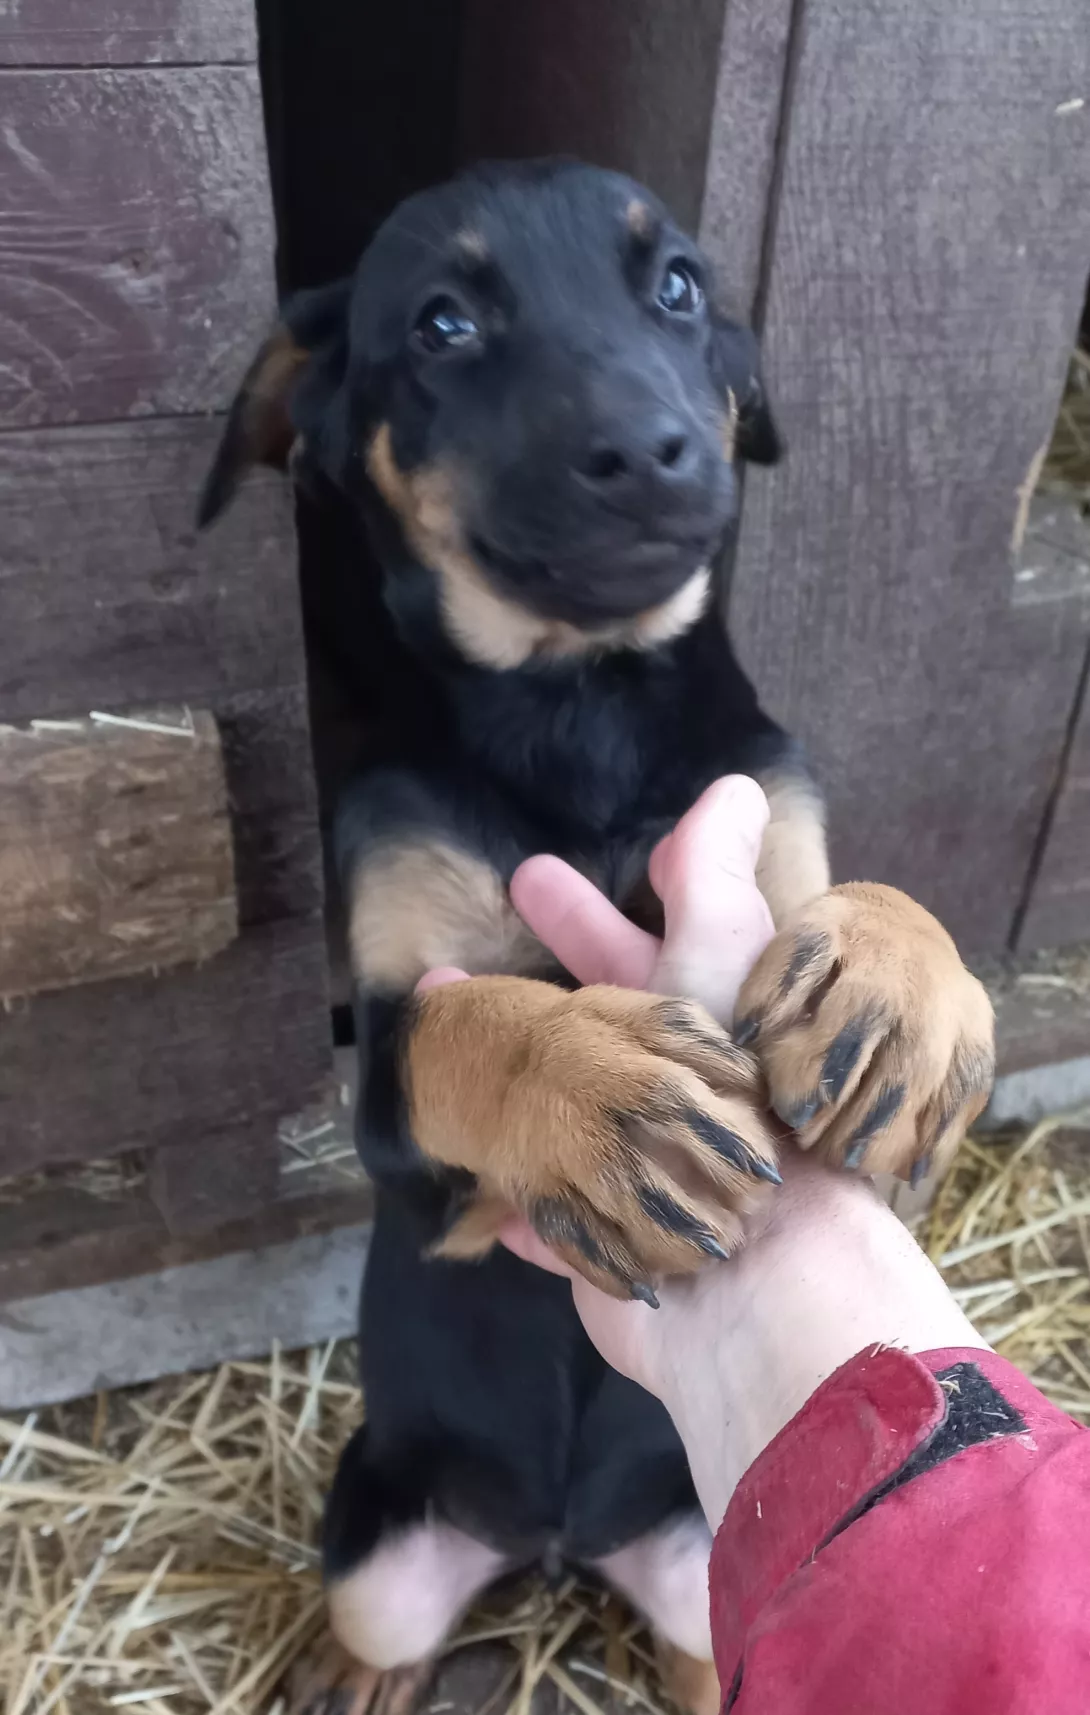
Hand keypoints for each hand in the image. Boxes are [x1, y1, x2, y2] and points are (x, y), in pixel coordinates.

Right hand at [503, 778, 986, 1523]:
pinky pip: (548, 1217)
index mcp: (691, 1031)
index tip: (525, 877)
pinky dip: (517, 1198)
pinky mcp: (603, 1249)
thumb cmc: (748, 1103)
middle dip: (519, 997)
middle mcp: (663, 1103)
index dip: (578, 917)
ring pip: (552, 1123)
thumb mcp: (728, 962)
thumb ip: (716, 878)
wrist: (763, 1269)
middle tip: (439, 971)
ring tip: (429, 1063)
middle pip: (578, 1036)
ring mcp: (630, 1177)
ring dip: (499, 1094)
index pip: (624, 954)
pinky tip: (476, 1183)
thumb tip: (731, 784)